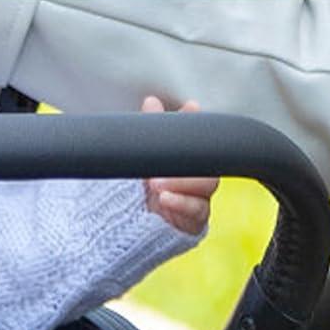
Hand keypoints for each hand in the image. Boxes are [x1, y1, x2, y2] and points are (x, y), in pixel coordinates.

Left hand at [141, 96, 217, 234]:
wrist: (123, 228)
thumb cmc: (136, 192)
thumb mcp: (140, 159)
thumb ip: (150, 131)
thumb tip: (152, 102)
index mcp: (186, 162)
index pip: (197, 139)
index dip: (196, 123)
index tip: (189, 106)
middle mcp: (194, 181)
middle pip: (207, 164)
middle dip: (186, 161)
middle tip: (158, 166)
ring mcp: (197, 202)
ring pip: (205, 188)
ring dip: (182, 184)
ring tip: (157, 186)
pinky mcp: (193, 224)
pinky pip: (197, 214)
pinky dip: (182, 205)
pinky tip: (165, 200)